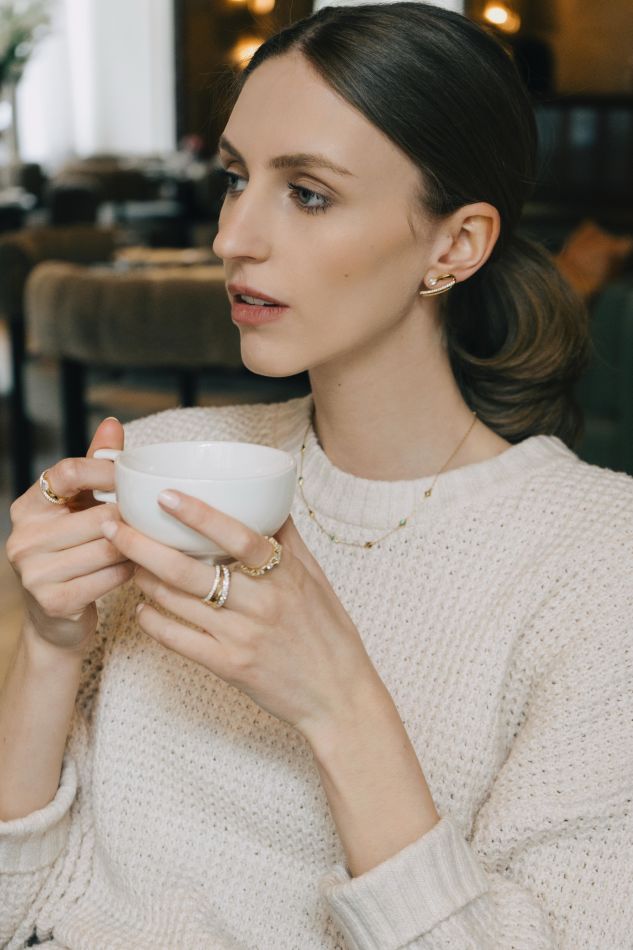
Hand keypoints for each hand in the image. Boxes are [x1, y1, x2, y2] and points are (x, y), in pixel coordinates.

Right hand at [6, 418, 134, 652]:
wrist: (56, 620)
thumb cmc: (74, 553)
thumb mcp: (79, 508)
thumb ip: (95, 467)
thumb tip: (112, 424)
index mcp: (28, 506)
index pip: (68, 473)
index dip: (105, 472)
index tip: (131, 479)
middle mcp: (23, 536)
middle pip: (97, 515)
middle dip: (129, 520)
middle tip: (152, 522)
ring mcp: (34, 571)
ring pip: (107, 548)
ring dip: (134, 548)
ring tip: (147, 546)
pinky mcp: (52, 601)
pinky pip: (110, 577)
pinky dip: (129, 573)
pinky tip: (135, 571)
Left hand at [101, 492, 384, 743]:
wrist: (337, 696)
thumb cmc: (328, 633)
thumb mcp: (317, 579)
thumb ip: (289, 540)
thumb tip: (268, 500)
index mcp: (286, 576)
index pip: (240, 536)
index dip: (200, 515)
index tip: (165, 496)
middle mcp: (261, 604)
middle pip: (190, 571)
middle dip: (144, 546)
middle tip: (114, 527)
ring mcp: (241, 638)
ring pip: (177, 602)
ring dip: (144, 579)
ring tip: (126, 561)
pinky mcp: (228, 667)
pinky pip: (178, 640)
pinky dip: (154, 621)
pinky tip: (142, 608)